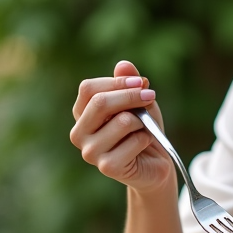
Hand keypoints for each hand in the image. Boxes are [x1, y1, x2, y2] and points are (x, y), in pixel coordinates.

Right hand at [70, 60, 173, 193]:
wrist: (153, 164)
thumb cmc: (142, 129)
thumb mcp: (138, 101)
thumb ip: (129, 83)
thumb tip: (123, 65)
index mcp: (81, 114)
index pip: (88, 88)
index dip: (117, 82)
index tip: (141, 82)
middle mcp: (79, 133)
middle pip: (100, 102)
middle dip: (131, 95)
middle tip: (151, 95)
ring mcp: (90, 152)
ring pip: (122, 121)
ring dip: (143, 121)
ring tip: (145, 128)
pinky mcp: (107, 167)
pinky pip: (135, 141)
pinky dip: (147, 138)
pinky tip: (144, 146)